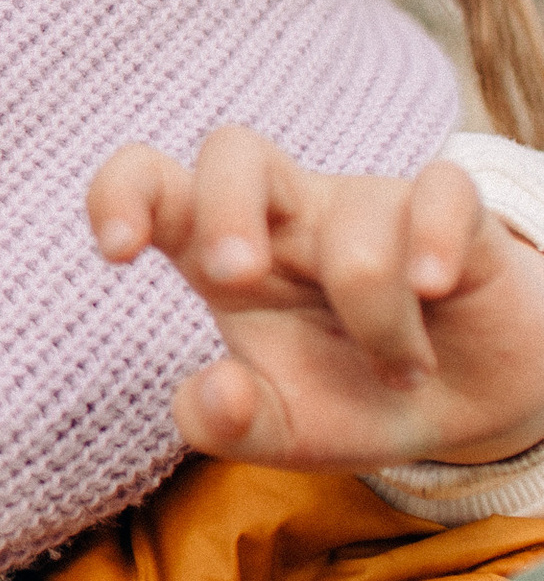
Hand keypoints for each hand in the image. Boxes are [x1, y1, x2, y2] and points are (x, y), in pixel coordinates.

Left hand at [89, 128, 543, 470]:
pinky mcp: (449, 212)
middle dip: (225, 208)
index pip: (154, 184)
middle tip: (235, 278)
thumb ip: (228, 424)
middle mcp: (289, 214)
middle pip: (234, 148)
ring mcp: (367, 205)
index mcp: (224, 254)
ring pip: (356, 220)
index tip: (116, 251)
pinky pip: (442, 190)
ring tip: (402, 374)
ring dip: (378, 317)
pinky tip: (437, 292)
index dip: (120, 193)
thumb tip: (213, 393)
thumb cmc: (351, 397)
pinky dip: (437, 243)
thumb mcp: (283, 432)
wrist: (464, 405)